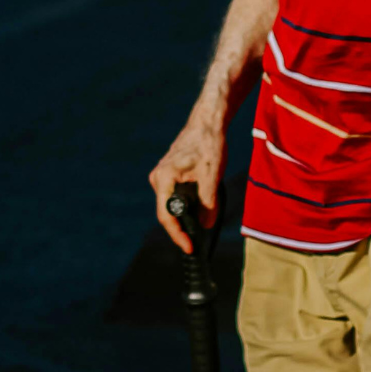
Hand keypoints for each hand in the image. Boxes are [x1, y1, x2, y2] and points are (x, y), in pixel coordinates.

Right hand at [148, 115, 224, 253]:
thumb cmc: (209, 144)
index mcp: (164, 178)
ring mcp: (162, 176)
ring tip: (201, 226)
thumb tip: (206, 224)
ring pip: (172, 205)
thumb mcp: (212, 175)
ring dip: (185, 216)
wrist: (207, 123)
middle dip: (182, 228)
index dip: (178, 235)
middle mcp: (158, 178)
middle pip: (168, 212)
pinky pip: (175, 197)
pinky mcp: (169, 175)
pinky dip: (187, 206)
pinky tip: (199, 209)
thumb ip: (208, 202)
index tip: (189, 248)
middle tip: (196, 243)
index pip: (167, 215)